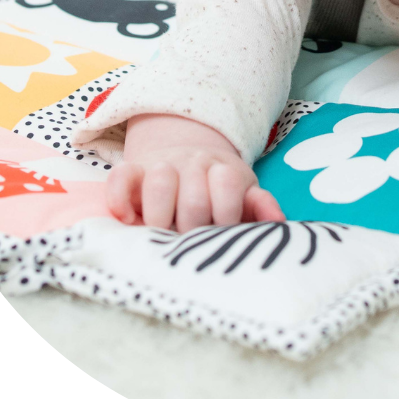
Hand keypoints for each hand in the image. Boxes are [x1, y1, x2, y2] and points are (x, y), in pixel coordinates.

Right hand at [106, 113, 284, 232]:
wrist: (185, 152)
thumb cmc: (218, 187)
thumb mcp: (244, 191)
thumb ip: (260, 206)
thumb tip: (278, 224)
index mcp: (224, 170)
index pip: (228, 189)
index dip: (225, 219)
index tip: (221, 237)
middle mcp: (193, 163)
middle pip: (194, 197)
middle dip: (193, 229)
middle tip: (191, 247)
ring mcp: (162, 164)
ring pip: (159, 182)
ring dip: (160, 217)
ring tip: (163, 236)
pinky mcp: (133, 169)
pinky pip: (121, 177)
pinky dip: (120, 199)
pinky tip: (127, 219)